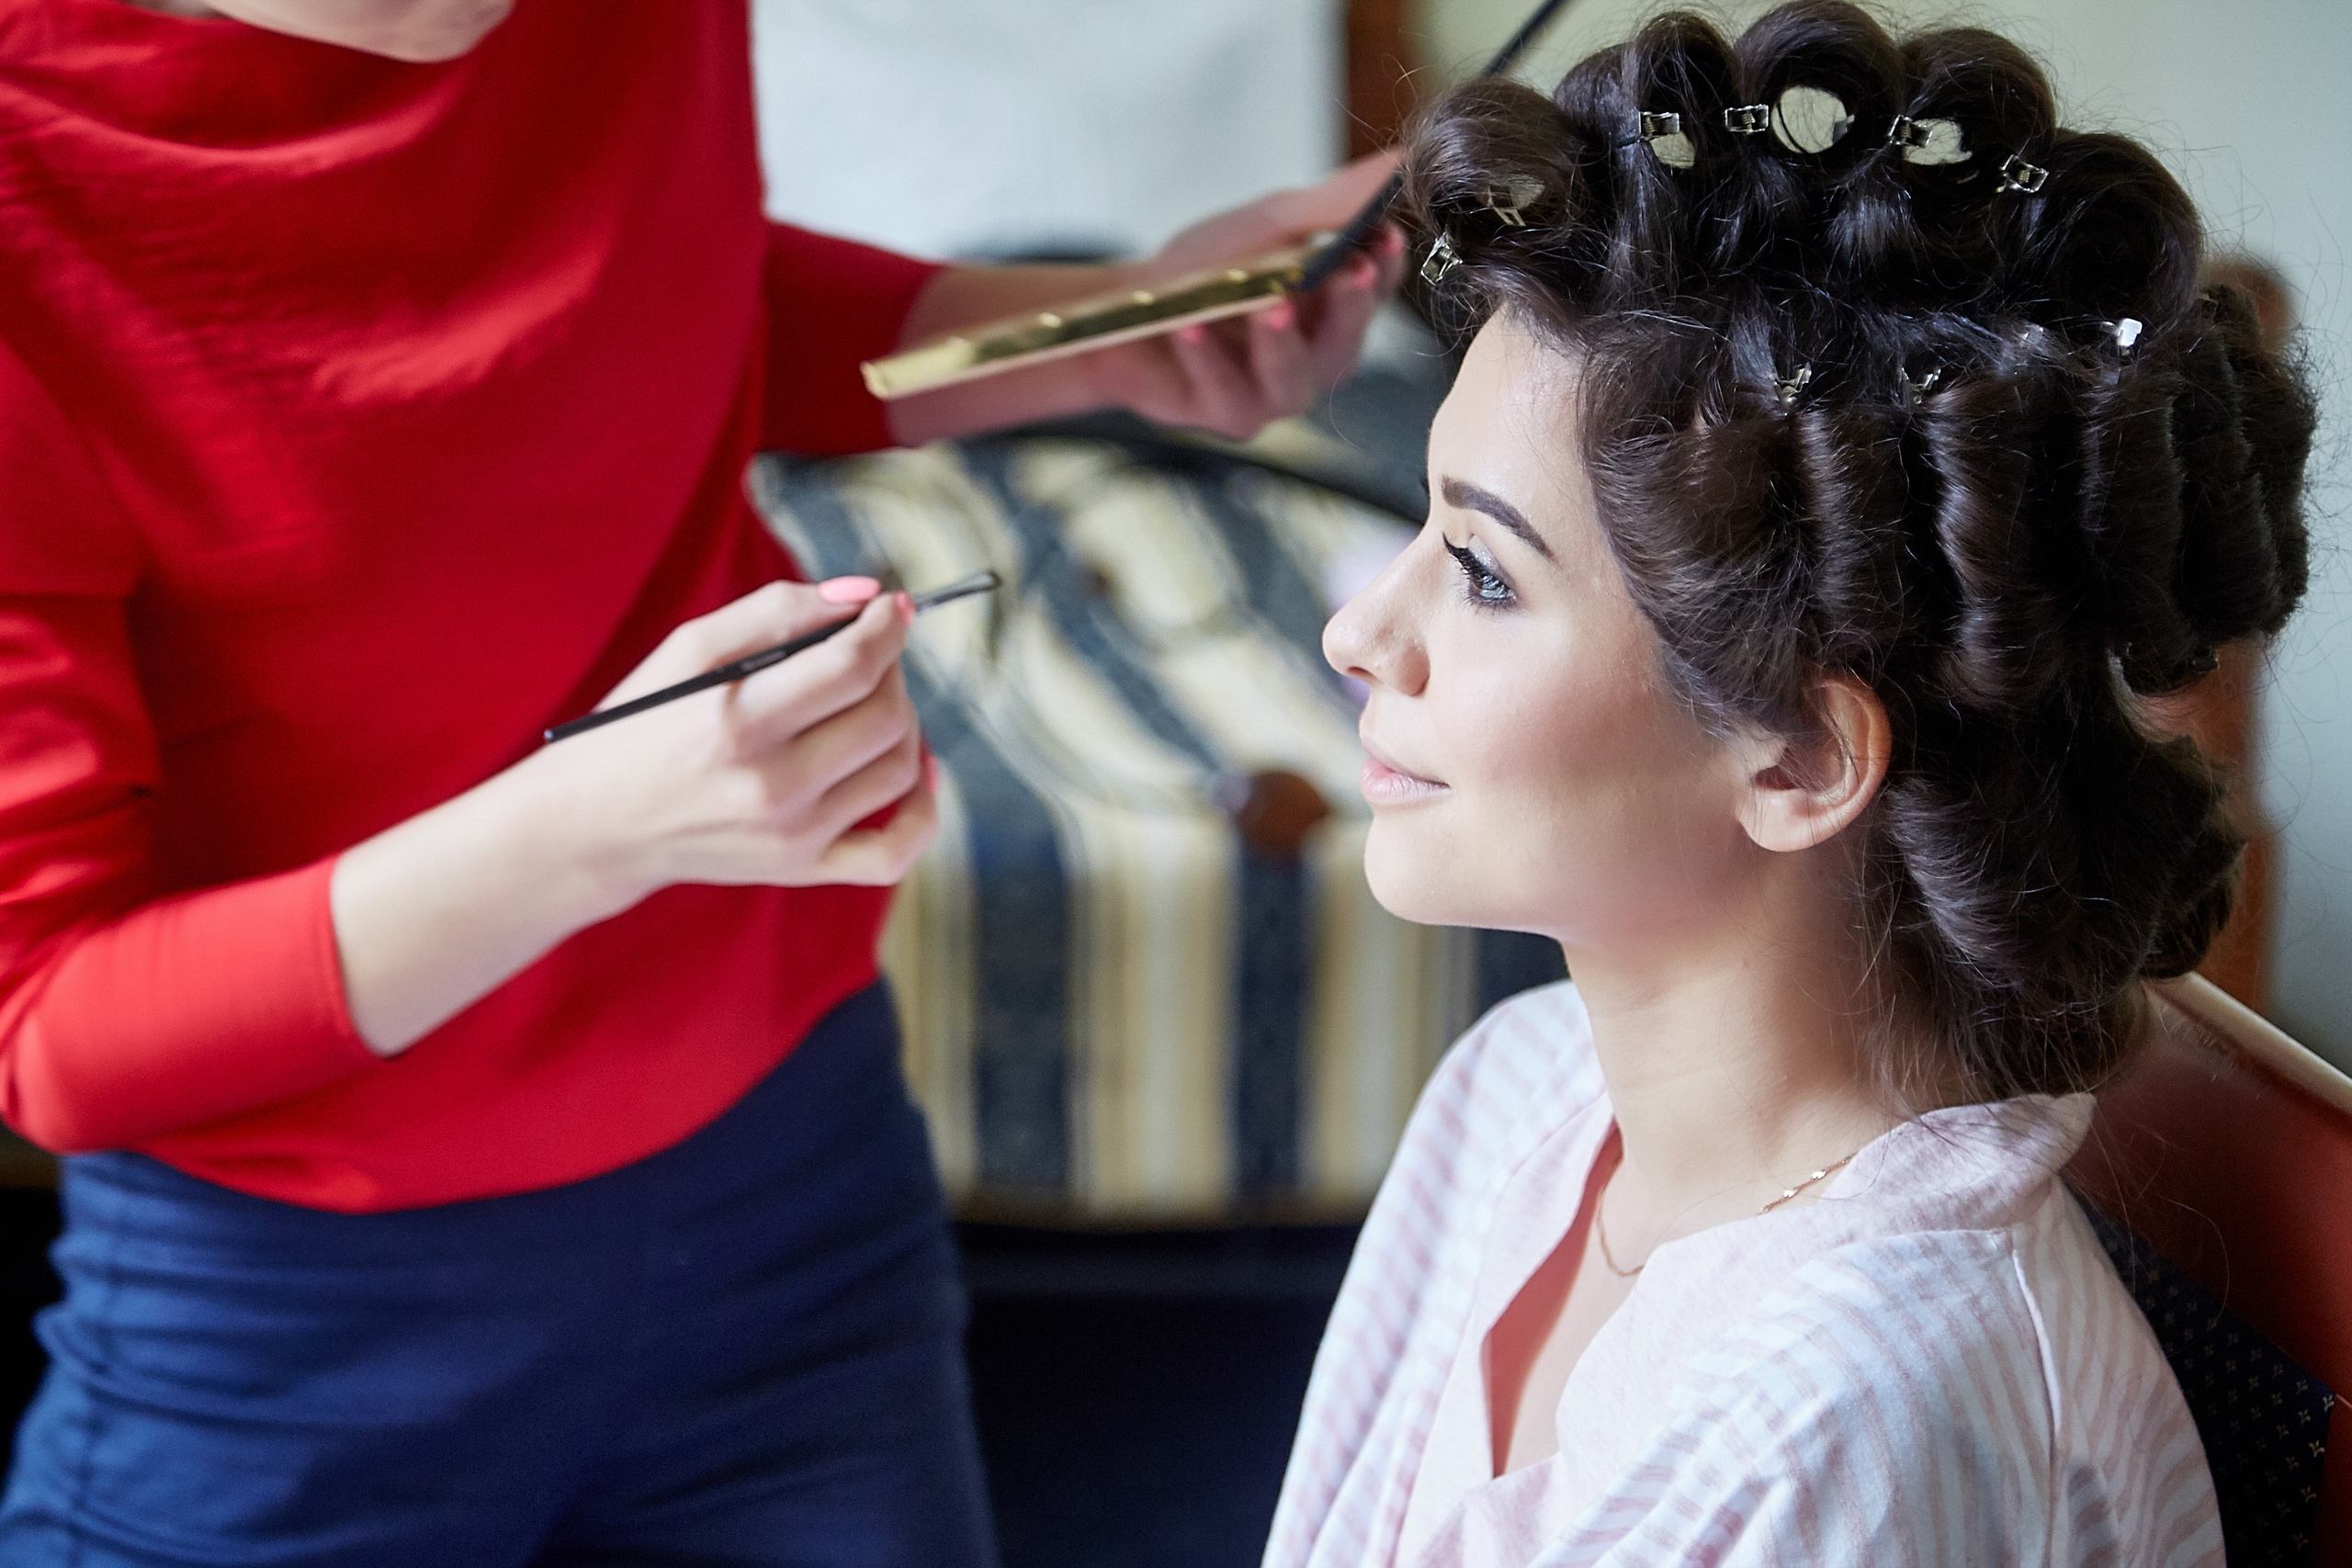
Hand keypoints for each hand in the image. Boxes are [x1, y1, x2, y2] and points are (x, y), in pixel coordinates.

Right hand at [330, 577, 936, 1054]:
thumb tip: (866, 593)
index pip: (852, 666)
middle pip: (885, 714)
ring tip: (872, 701)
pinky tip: (914, 769)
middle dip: (891, 669)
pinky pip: (896, 851)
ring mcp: (792, 836)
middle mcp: (770, 785)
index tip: (894, 609)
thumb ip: (778, 610)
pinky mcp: (803, 870)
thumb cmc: (644, 726)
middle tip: (868, 653)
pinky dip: (924, 807)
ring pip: (900, 767)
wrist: (596, 825)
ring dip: (904, 720)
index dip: (887, 628)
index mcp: (735, 720)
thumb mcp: (689, 650)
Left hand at [1081, 153, 1409, 439]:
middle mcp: (1312, 358)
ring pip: (1291, 381)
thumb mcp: (1269, 224)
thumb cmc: (1207, 269)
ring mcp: (1271, 393)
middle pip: (1345, 345)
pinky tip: (1193, 326)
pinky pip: (1226, 394)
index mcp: (1332, 309)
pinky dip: (1210, 359)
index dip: (1384, 265)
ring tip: (1271, 306)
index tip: (1384, 234)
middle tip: (1349, 271)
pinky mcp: (1226, 415)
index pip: (1376, 291)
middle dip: (1350, 308)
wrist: (1129, 307)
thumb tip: (1400, 162)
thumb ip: (1334, 203)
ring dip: (1282, 343)